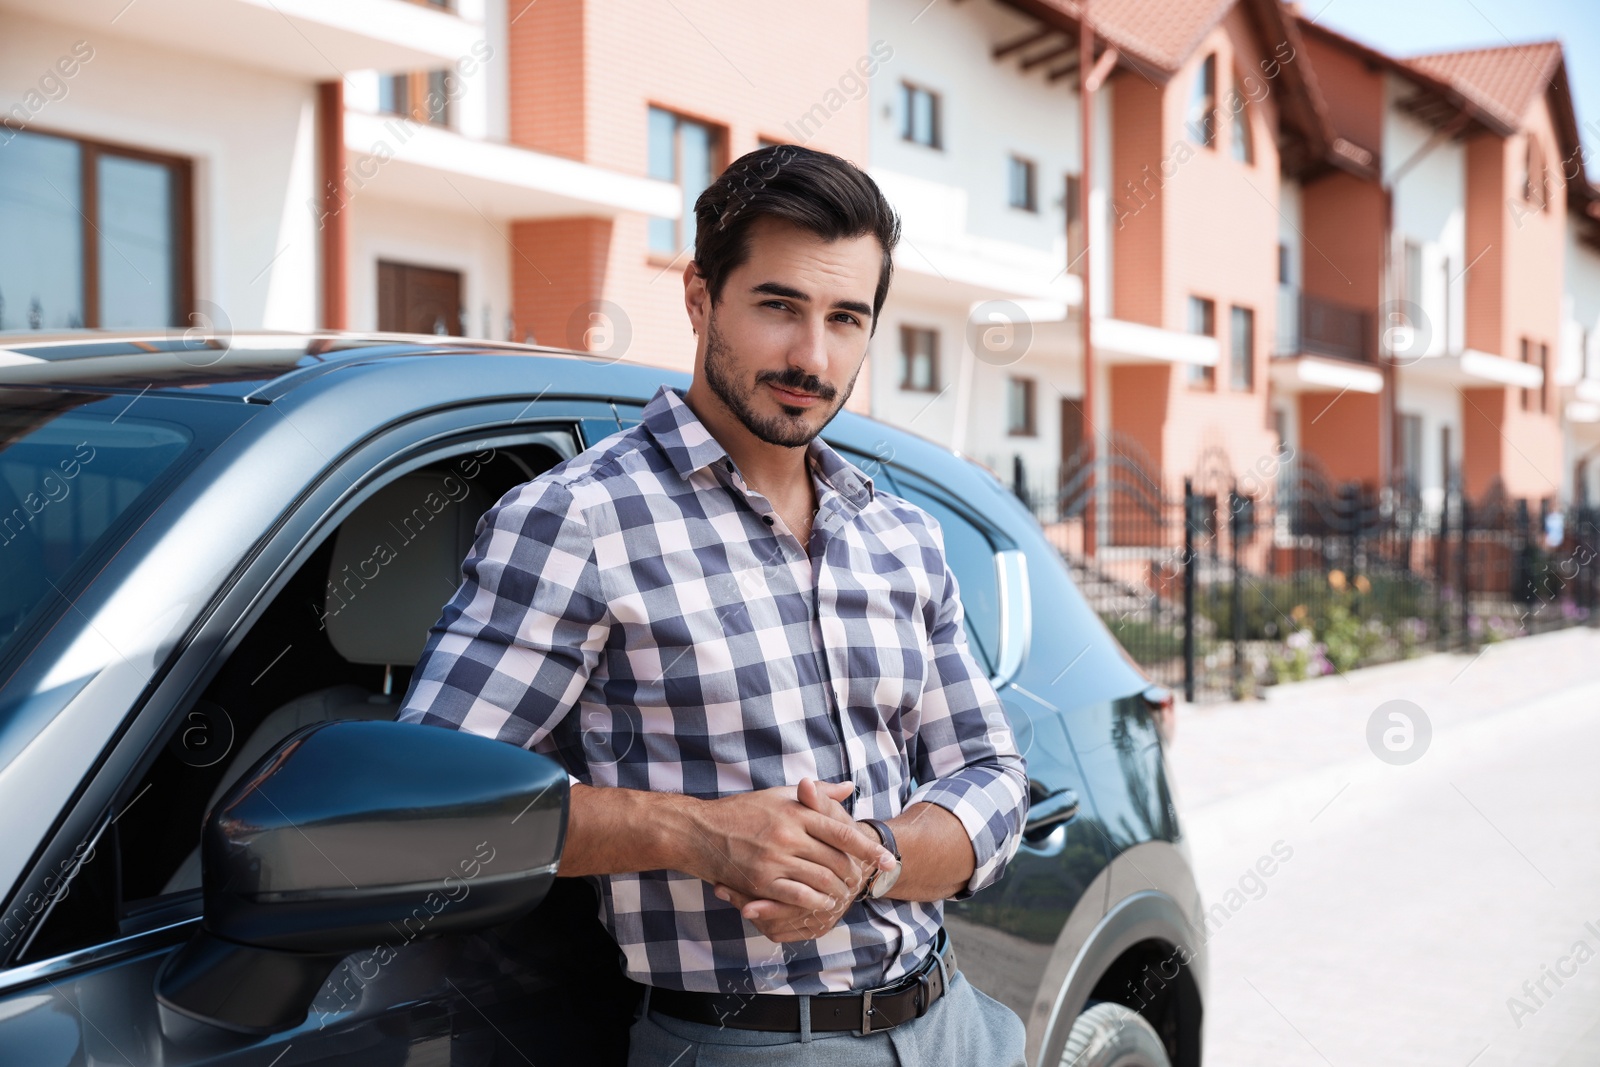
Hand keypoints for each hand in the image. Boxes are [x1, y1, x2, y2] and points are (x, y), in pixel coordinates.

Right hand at [684, 778, 892, 919]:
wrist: (700, 831)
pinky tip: (823, 903)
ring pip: (821, 879)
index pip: (841, 831)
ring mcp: (775, 858)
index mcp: (795, 811)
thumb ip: (817, 794)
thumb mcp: (779, 795)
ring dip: (838, 890)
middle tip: (863, 881)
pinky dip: (816, 902)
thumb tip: (849, 788)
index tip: (887, 859)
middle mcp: (788, 833)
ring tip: (845, 894)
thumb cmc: (742, 811)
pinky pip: (799, 896)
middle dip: (854, 872)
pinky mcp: (762, 880)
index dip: (867, 847)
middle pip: (835, 858)